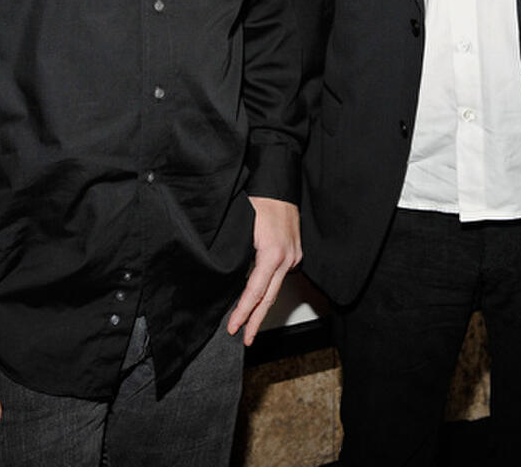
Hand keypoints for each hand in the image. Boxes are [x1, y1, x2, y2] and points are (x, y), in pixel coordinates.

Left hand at [227, 196, 301, 344]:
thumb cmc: (259, 199)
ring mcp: (294, 255)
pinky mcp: (295, 251)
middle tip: (244, 338)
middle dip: (255, 321)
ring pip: (276, 288)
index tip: (233, 328)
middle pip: (269, 297)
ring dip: (262, 306)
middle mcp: (287, 257)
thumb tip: (225, 277)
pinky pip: (280, 275)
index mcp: (273, 253)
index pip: (254, 291)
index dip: (243, 312)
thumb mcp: (242, 228)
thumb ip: (237, 255)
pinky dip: (269, 288)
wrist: (278, 182)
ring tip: (250, 324)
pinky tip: (259, 297)